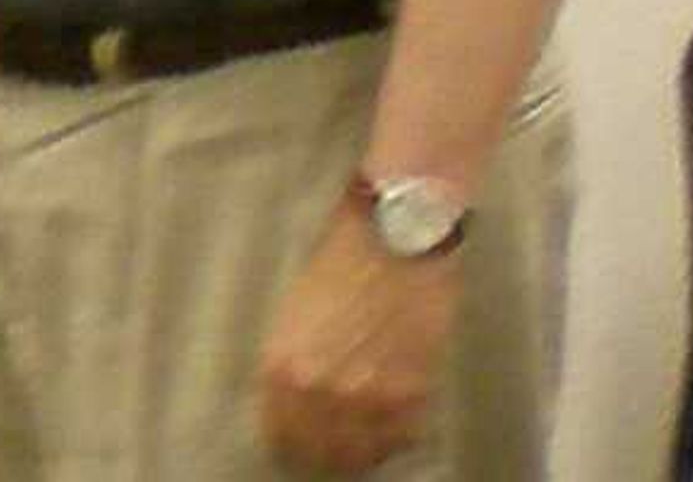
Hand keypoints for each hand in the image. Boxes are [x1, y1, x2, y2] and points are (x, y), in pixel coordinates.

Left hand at [255, 199, 459, 472]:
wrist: (396, 238)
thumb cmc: (340, 263)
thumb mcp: (293, 315)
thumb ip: (291, 366)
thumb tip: (294, 404)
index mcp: (283, 367)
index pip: (279, 434)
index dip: (287, 444)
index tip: (292, 445)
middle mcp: (323, 391)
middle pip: (319, 452)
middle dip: (320, 454)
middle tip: (325, 451)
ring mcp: (371, 397)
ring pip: (361, 455)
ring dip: (357, 453)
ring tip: (356, 447)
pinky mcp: (413, 393)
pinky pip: (399, 439)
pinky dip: (392, 439)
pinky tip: (387, 431)